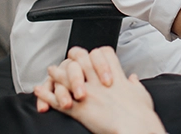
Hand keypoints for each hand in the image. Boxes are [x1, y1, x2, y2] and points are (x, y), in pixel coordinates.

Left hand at [33, 46, 166, 133]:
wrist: (133, 127)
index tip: (92, 55)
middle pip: (82, 60)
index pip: (103, 53)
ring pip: (66, 76)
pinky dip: (46, 95)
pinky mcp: (79, 108)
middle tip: (68, 58)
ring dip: (56, 73)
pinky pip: (58, 99)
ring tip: (51, 70)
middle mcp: (99, 81)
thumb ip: (134, 84)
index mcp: (115, 76)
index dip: (95, 53)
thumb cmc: (140, 114)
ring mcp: (88, 93)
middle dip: (73, 58)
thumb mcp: (140, 94)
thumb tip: (132, 80)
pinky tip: (40, 91)